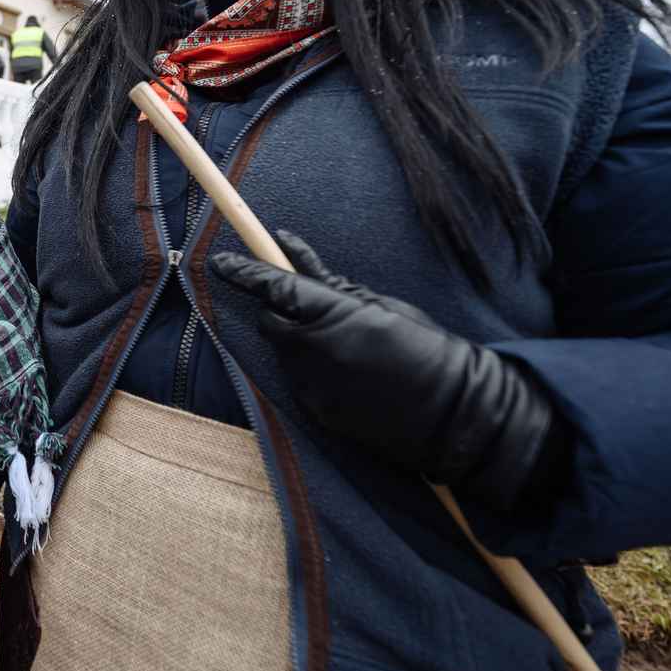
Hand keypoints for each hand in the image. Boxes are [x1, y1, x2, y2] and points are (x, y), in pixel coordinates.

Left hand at [211, 231, 562, 509]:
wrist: (452, 412)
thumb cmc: (425, 347)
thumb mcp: (381, 304)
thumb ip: (332, 285)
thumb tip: (293, 258)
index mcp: (334, 316)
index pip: (274, 287)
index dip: (243, 271)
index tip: (218, 261)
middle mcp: (313, 351)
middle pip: (270, 319)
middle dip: (278, 307)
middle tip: (307, 303)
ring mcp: (312, 384)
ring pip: (284, 351)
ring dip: (299, 338)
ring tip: (346, 343)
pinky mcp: (316, 410)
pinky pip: (300, 378)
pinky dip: (312, 368)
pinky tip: (349, 372)